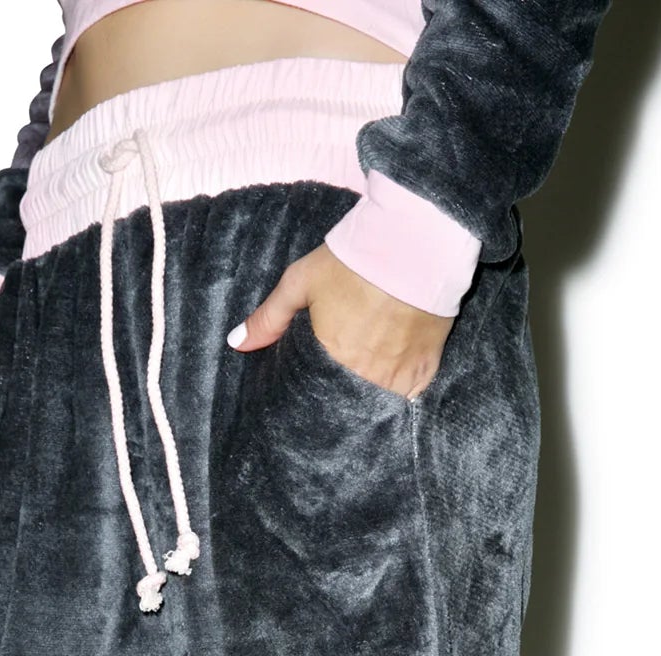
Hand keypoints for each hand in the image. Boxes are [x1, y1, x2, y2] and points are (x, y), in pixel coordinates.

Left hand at [227, 244, 453, 400]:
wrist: (414, 244)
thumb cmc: (352, 261)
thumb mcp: (300, 282)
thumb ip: (269, 317)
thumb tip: (235, 343)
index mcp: (332, 360)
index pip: (317, 397)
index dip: (314, 399)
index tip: (313, 396)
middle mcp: (366, 377)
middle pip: (348, 405)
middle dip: (341, 402)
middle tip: (340, 396)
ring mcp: (399, 377)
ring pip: (379, 406)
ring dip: (370, 401)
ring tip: (365, 390)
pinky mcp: (425, 371)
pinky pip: (410, 398)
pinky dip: (401, 394)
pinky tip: (394, 384)